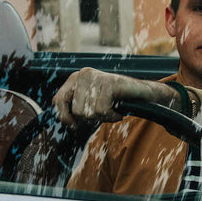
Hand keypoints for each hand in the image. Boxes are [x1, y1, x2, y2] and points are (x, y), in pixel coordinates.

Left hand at [53, 67, 174, 126]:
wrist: (144, 95)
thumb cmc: (115, 102)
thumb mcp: (90, 104)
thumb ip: (75, 109)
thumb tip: (63, 122)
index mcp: (75, 78)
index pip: (58, 101)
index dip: (64, 117)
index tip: (75, 126)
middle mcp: (83, 74)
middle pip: (76, 111)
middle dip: (91, 119)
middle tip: (104, 113)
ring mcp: (96, 77)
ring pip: (89, 112)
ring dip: (104, 117)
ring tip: (113, 109)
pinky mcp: (109, 82)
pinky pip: (102, 110)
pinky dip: (112, 116)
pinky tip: (119, 111)